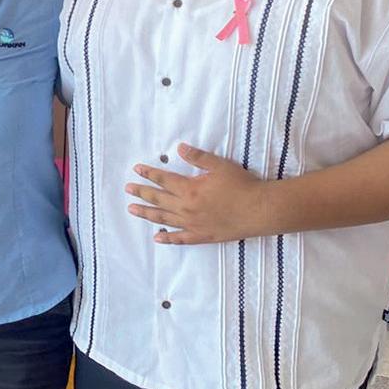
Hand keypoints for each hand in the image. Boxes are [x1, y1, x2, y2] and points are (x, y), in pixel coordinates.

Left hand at [125, 143, 272, 244]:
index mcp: (190, 189)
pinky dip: (167, 238)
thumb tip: (179, 148)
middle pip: (158, 199)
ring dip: (147, 213)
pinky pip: (180, 239)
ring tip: (132, 210)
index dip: (149, 174)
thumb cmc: (242, 185)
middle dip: (141, 193)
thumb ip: (198, 157)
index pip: (163, 180)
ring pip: (164, 219)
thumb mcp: (220, 166)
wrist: (259, 210)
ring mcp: (193, 224)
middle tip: (128, 189)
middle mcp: (187, 208)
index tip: (136, 170)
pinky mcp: (202, 236)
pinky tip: (157, 237)